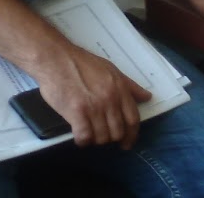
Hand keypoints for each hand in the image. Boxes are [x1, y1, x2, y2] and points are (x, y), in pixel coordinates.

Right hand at [31, 42, 150, 148]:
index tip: (127, 143)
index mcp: (120, 88)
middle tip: (102, 136)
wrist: (57, 59)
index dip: (132, 135)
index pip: (133, 119)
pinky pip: (85, 137)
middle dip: (111, 138)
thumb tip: (147, 97)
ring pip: (102, 137)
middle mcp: (110, 99)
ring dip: (96, 140)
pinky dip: (83, 141)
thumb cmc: (82, 63)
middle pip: (118, 132)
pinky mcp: (76, 112)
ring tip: (89, 134)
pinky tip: (79, 137)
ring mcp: (94, 106)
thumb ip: (129, 86)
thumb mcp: (111, 70)